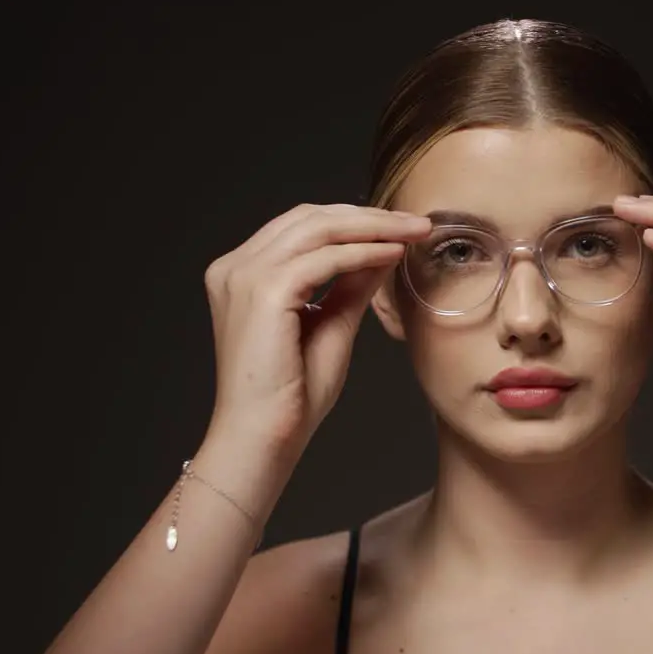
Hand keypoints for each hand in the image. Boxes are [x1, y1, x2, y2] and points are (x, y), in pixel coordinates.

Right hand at [202, 204, 430, 459]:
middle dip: (369, 216)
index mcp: (242, 273)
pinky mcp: (263, 292)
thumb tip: (383, 249)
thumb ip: (351, 285)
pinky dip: (363, 252)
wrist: (262, 437)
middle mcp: (235, 267)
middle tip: (416, 222)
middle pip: (309, 217)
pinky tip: (393, 255)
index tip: (401, 227)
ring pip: (317, 228)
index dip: (354, 220)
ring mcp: (243, 276)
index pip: (302, 226)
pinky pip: (324, 259)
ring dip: (373, 227)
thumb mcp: (331, 324)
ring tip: (413, 232)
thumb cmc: (291, 395)